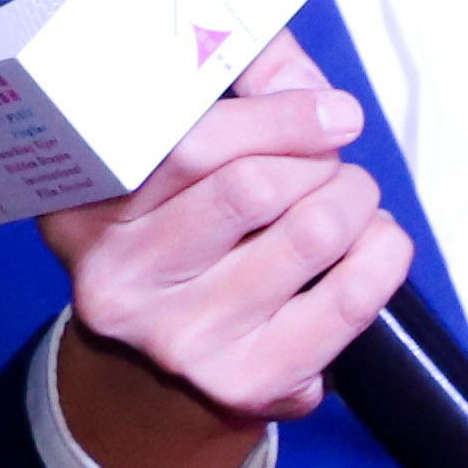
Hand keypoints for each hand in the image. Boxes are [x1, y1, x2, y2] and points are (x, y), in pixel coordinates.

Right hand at [38, 32, 413, 467]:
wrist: (156, 376)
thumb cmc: (180, 237)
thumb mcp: (175, 159)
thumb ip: (238, 89)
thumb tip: (305, 84)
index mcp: (85, 208)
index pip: (189, 145)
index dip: (278, 117)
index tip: (333, 109)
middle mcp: (119, 278)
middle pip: (253, 186)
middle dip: (317, 159)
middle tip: (331, 159)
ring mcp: (179, 339)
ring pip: (310, 234)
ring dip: (353, 201)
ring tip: (347, 199)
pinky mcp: (243, 383)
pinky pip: (347, 301)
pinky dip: (381, 256)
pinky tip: (372, 244)